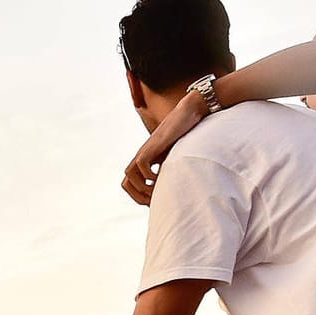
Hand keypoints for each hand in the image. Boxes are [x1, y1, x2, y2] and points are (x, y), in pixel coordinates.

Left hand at [122, 88, 207, 204]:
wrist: (190, 111)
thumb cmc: (187, 133)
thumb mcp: (177, 156)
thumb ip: (172, 169)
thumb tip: (179, 188)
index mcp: (147, 161)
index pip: (130, 183)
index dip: (138, 196)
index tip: (153, 202)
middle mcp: (143, 156)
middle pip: (126, 182)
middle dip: (137, 195)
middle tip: (153, 201)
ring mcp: (147, 150)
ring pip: (129, 174)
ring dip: (141, 187)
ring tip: (157, 189)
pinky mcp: (154, 144)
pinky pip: (142, 163)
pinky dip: (149, 174)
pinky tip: (161, 176)